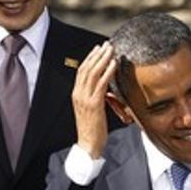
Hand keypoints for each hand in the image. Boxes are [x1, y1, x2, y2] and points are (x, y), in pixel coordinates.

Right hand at [71, 42, 115, 159]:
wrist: (88, 145)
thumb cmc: (92, 130)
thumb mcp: (92, 110)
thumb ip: (96, 97)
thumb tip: (105, 88)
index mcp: (76, 95)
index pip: (81, 71)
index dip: (90, 58)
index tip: (98, 49)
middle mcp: (79, 94)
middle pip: (86, 69)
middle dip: (97, 55)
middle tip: (107, 44)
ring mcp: (85, 99)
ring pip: (93, 73)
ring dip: (103, 59)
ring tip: (111, 50)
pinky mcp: (94, 105)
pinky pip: (101, 84)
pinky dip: (107, 72)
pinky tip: (113, 64)